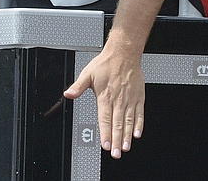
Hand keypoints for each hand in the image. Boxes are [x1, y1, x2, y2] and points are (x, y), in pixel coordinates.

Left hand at [64, 44, 144, 158]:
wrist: (124, 52)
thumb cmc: (107, 63)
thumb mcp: (88, 73)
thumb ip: (78, 86)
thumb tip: (68, 94)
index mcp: (105, 96)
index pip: (105, 119)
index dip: (106, 133)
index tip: (106, 145)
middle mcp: (118, 99)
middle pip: (118, 123)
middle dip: (117, 140)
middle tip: (116, 153)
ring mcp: (130, 99)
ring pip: (129, 121)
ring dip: (127, 135)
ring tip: (126, 147)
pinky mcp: (139, 96)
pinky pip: (139, 113)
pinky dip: (139, 124)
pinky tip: (137, 134)